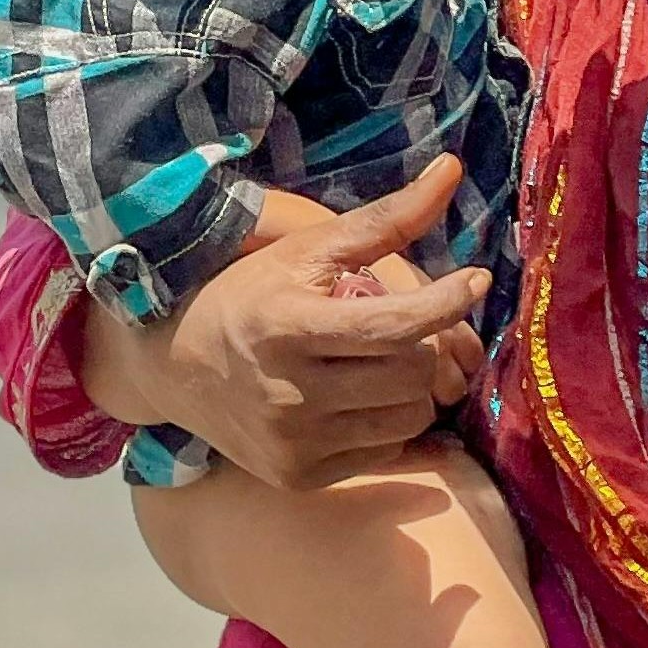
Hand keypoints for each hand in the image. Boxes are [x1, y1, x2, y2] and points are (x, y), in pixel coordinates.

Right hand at [76, 156, 492, 490]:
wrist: (175, 367)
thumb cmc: (249, 295)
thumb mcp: (306, 250)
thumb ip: (385, 219)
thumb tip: (452, 170)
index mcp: (288, 327)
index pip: (394, 325)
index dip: (446, 303)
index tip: (473, 280)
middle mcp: (290, 393)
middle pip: (413, 374)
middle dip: (420, 344)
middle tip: (397, 327)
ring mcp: (295, 443)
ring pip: (411, 417)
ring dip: (411, 387)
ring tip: (377, 363)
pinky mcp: (301, 477)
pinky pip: (387, 451)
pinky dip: (387, 422)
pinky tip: (355, 398)